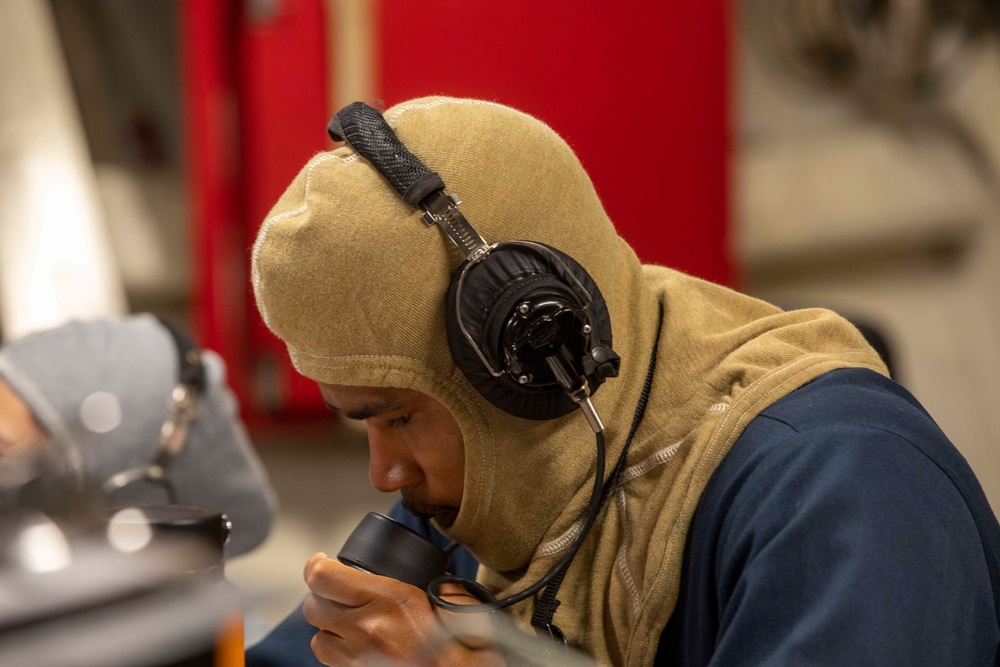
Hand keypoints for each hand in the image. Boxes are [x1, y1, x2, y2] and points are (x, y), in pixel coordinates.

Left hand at [302, 552, 504, 665]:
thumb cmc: (466, 648)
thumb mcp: (458, 603)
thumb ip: (441, 585)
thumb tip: (434, 580)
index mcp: (390, 601)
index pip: (324, 579)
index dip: (315, 565)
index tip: (321, 561)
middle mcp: (367, 630)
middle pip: (314, 607)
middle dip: (322, 595)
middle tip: (337, 589)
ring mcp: (360, 659)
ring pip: (317, 638)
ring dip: (327, 626)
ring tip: (347, 619)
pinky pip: (333, 661)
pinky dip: (338, 649)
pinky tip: (357, 643)